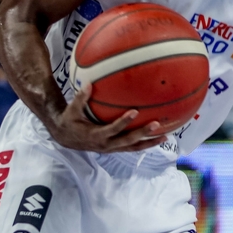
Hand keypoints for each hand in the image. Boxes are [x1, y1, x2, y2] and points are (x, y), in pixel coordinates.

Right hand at [47, 81, 173, 152]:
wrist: (65, 138)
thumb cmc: (70, 121)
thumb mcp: (72, 110)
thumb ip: (80, 98)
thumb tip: (88, 83)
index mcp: (95, 135)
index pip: (112, 129)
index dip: (123, 122)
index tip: (135, 111)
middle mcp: (105, 144)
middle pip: (127, 141)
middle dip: (143, 133)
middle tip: (157, 124)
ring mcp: (111, 148)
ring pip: (133, 147)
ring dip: (149, 143)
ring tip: (166, 136)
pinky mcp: (115, 149)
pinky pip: (132, 147)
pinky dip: (145, 143)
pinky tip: (158, 137)